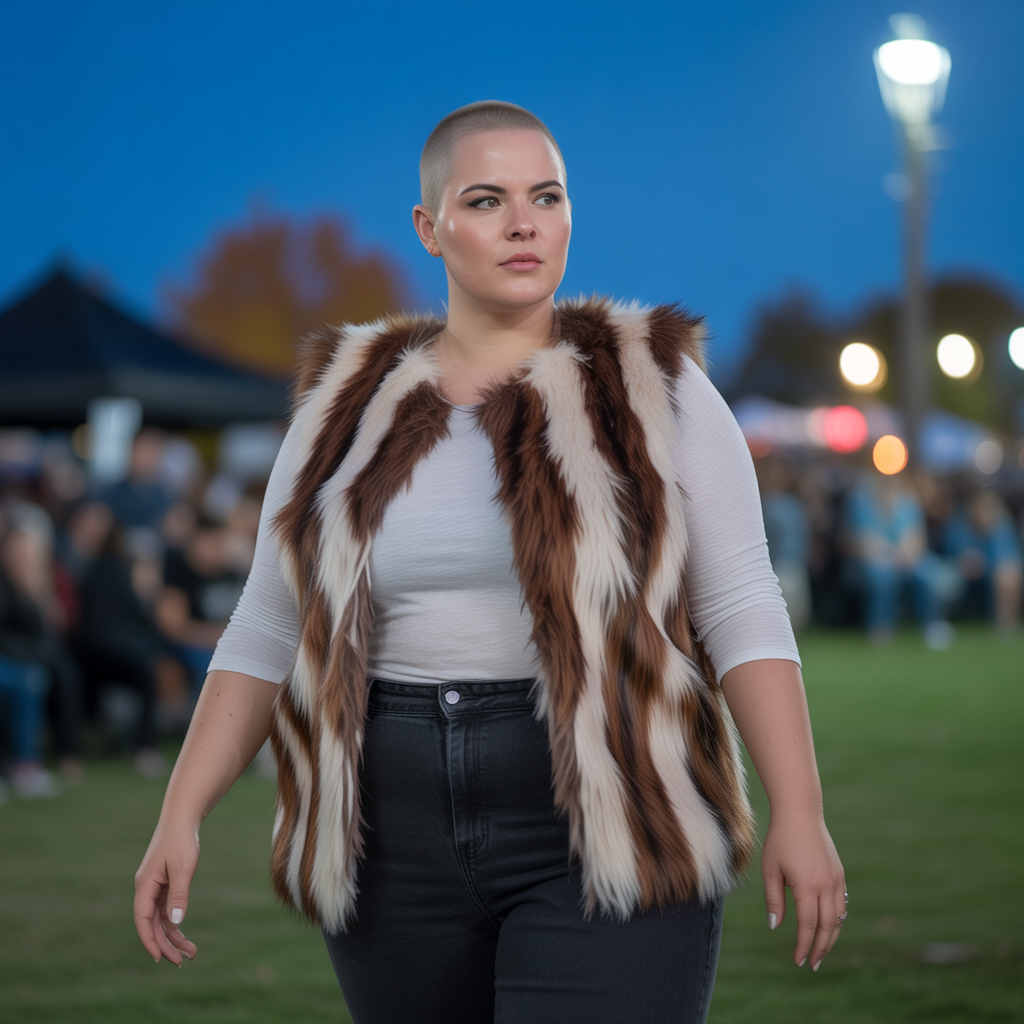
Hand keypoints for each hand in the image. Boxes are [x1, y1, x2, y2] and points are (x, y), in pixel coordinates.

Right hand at [133, 824, 199, 965]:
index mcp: (145, 885)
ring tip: (190, 953)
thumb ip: (179, 894)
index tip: (160, 958)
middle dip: (165, 944)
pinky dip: (174, 922)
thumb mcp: (183, 868)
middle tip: (182, 962)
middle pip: (152, 924)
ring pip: (160, 919)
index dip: (150, 940)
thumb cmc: (182, 841)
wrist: (183, 820)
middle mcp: (146, 889)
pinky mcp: (164, 885)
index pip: (143, 920)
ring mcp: (155, 887)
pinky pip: (166, 910)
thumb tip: (176, 922)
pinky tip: (183, 934)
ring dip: (173, 936)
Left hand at [761, 810, 845, 970]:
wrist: (800, 813)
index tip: (798, 960)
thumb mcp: (770, 869)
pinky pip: (841, 903)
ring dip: (831, 937)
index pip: (807, 925)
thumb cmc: (780, 840)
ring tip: (821, 951)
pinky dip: (836, 919)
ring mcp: (836, 879)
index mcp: (807, 886)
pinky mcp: (839, 874)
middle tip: (812, 964)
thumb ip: (774, 900)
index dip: (803, 945)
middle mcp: (826, 885)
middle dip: (820, 948)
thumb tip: (775, 927)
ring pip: (838, 917)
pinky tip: (828, 927)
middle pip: (828, 927)